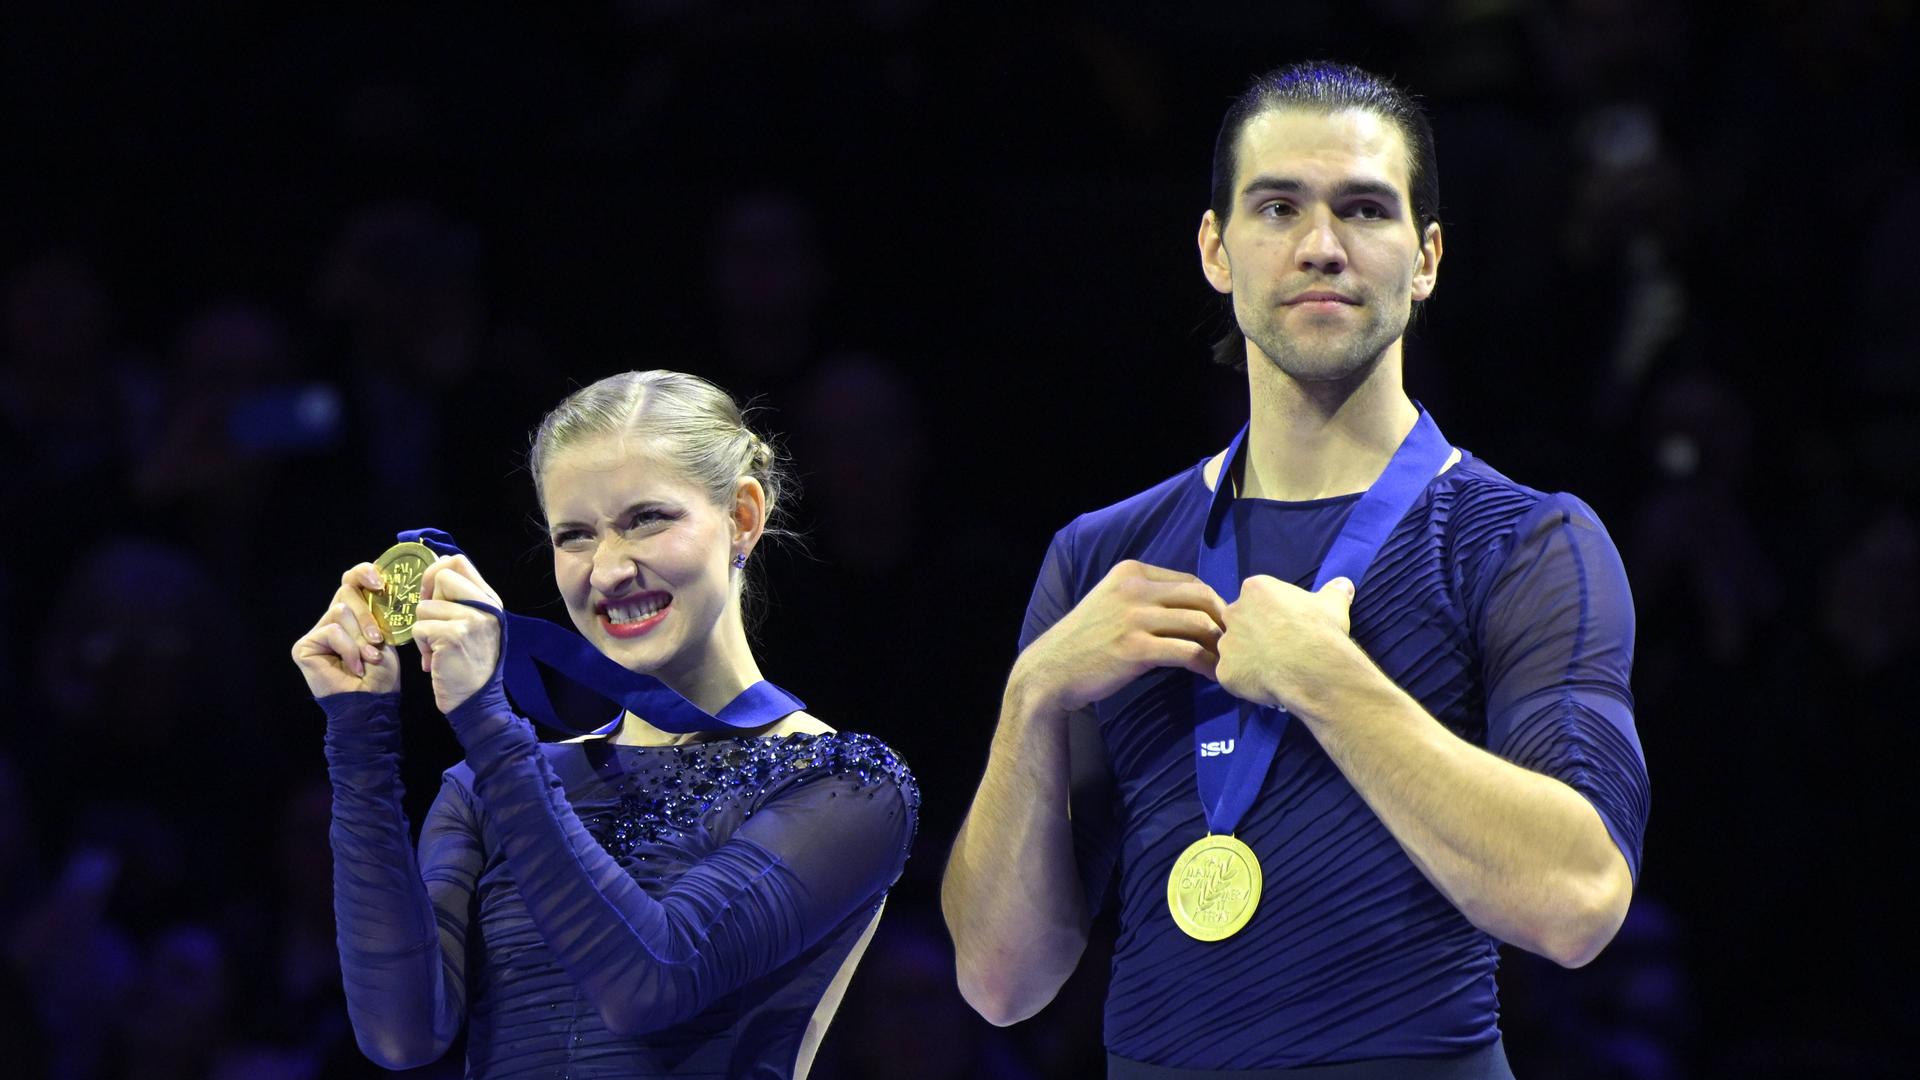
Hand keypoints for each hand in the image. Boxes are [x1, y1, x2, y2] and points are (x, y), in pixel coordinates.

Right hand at [291, 563, 398, 696]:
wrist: (371, 702)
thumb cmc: (380, 674)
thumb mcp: (385, 636)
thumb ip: (377, 611)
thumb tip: (380, 582)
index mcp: (353, 614)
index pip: (351, 580)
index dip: (363, 572)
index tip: (381, 582)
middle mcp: (332, 620)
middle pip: (346, 592)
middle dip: (368, 616)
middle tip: (378, 639)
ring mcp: (316, 633)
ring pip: (340, 612)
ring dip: (360, 637)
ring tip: (369, 658)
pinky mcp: (304, 646)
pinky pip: (331, 632)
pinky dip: (349, 649)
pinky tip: (354, 667)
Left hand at [411, 554, 504, 714]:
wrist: (476, 701)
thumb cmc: (470, 663)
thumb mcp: (476, 625)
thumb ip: (462, 599)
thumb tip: (436, 568)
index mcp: (491, 601)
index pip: (459, 561)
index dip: (436, 571)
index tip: (431, 593)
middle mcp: (486, 607)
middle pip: (442, 576)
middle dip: (427, 599)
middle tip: (432, 622)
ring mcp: (472, 620)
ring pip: (425, 606)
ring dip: (422, 628)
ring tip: (435, 647)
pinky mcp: (453, 636)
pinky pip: (420, 627)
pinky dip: (420, 645)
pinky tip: (432, 659)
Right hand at [1013, 560, 1225, 715]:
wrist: (1053, 670)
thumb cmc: (1086, 641)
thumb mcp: (1112, 603)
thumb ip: (1145, 597)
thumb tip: (1194, 608)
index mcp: (1130, 571)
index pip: (1189, 581)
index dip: (1212, 603)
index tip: (1221, 625)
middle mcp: (1134, 588)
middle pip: (1200, 597)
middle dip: (1223, 621)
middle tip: (1233, 643)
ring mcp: (1134, 617)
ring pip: (1199, 623)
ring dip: (1219, 645)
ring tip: (1227, 662)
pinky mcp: (1136, 648)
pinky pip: (1188, 652)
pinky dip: (1207, 665)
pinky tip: (1212, 676)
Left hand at [1215, 575, 1356, 712]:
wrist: (1313, 669)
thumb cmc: (1320, 630)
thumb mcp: (1333, 605)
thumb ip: (1333, 592)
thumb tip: (1343, 584)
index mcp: (1256, 589)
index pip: (1257, 598)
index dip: (1272, 613)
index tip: (1287, 625)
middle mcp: (1234, 612)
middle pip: (1240, 621)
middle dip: (1255, 632)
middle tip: (1278, 648)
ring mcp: (1226, 643)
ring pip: (1233, 649)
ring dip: (1247, 657)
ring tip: (1273, 668)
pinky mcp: (1224, 671)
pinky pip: (1232, 675)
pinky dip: (1245, 680)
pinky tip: (1266, 684)